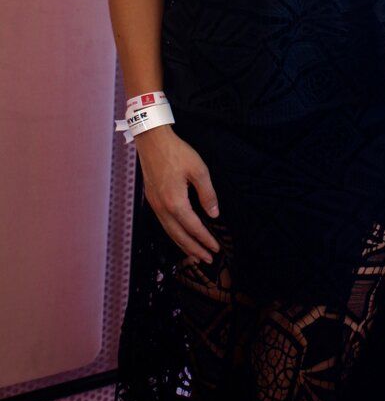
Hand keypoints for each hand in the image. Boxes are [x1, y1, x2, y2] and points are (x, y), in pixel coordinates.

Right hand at [135, 125, 220, 263]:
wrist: (152, 141)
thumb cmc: (177, 153)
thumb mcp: (198, 170)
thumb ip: (207, 194)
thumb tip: (214, 214)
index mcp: (175, 202)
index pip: (193, 228)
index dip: (205, 239)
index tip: (216, 248)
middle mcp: (162, 208)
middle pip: (179, 236)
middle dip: (194, 249)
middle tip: (208, 259)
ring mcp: (155, 205)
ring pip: (169, 232)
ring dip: (183, 245)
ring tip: (195, 254)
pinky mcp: (152, 199)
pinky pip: (164, 223)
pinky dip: (174, 234)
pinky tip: (180, 234)